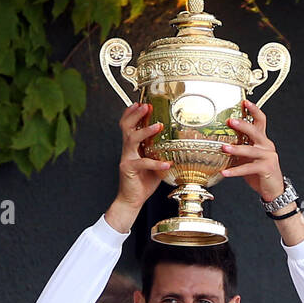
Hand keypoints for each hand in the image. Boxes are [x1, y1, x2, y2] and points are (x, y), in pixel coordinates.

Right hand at [105, 103, 170, 233]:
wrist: (132, 200)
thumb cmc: (143, 182)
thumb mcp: (153, 163)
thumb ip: (159, 152)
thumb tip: (176, 144)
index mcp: (132, 147)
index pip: (128, 125)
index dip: (132, 113)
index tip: (141, 102)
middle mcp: (127, 150)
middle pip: (127, 126)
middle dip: (136, 114)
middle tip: (146, 106)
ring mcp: (127, 158)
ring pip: (132, 139)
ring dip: (145, 131)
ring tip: (158, 125)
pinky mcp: (128, 169)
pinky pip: (143, 163)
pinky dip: (156, 163)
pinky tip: (167, 164)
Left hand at [220, 100, 283, 200]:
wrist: (273, 190)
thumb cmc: (260, 173)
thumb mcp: (249, 158)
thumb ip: (240, 149)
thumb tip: (222, 144)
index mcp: (263, 140)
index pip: (260, 120)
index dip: (254, 110)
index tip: (244, 102)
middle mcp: (267, 145)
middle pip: (255, 131)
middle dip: (243, 125)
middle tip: (231, 121)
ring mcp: (268, 156)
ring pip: (250, 150)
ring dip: (236, 149)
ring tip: (224, 148)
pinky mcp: (266, 168)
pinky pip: (248, 168)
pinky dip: (235, 171)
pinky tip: (224, 172)